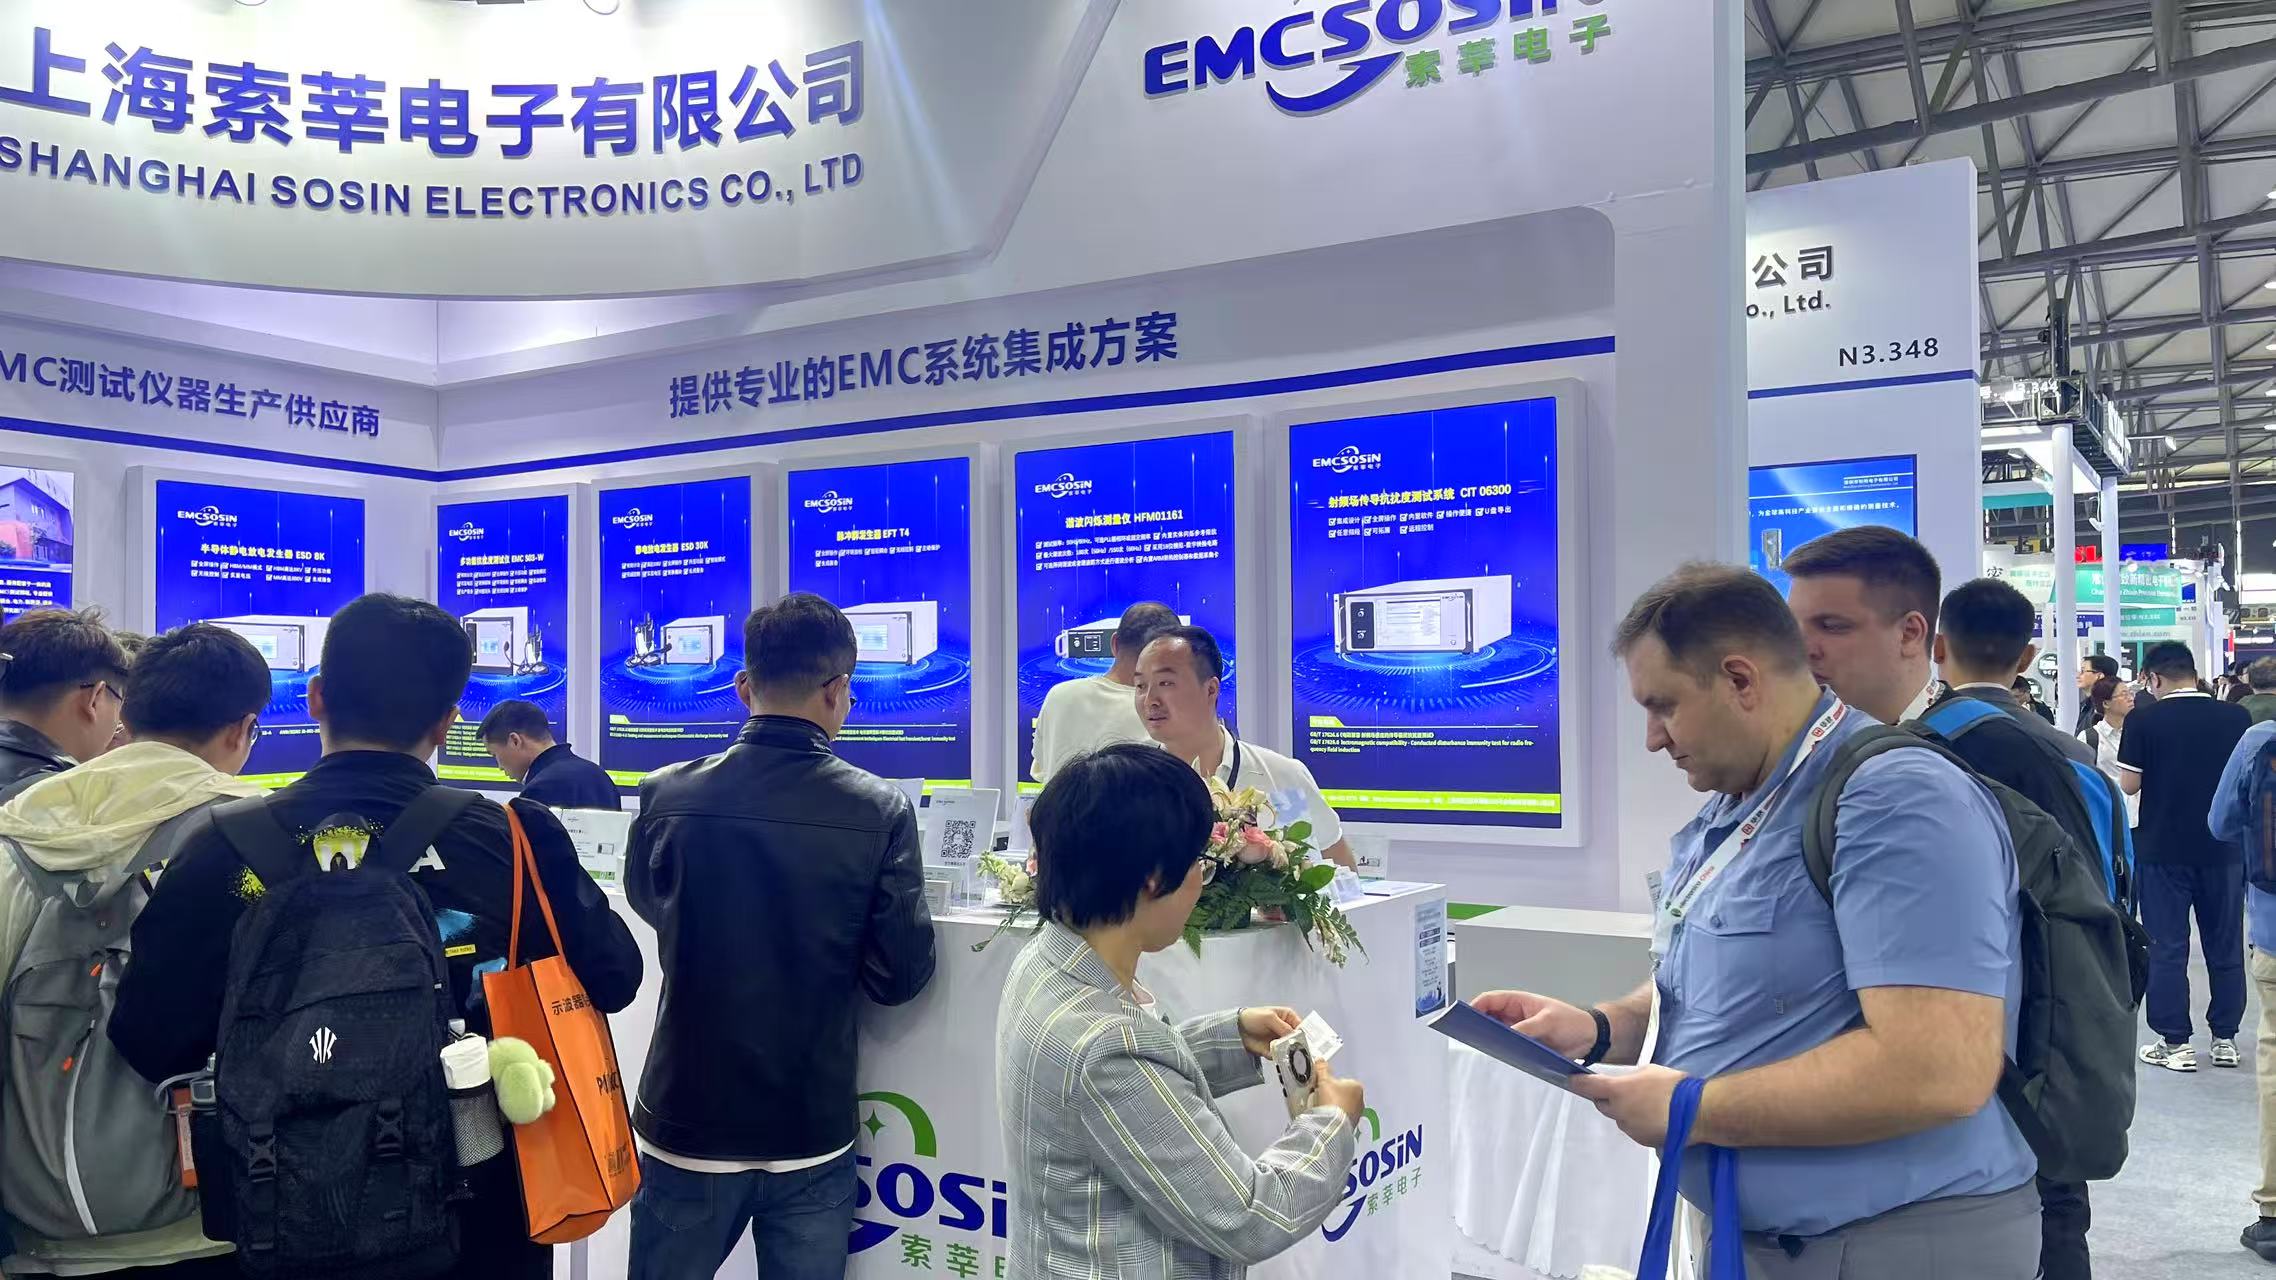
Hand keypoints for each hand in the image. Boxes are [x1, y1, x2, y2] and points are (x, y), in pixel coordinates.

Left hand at [1239, 1006, 1301, 1059]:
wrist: (1237, 1029)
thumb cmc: (1253, 1017)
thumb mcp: (1269, 1017)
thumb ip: (1283, 1027)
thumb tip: (1294, 1037)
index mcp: (1288, 1017)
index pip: (1301, 1027)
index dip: (1303, 1035)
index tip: (1304, 1043)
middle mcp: (1286, 1029)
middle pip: (1297, 1040)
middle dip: (1296, 1046)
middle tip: (1294, 1050)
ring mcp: (1280, 1041)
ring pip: (1290, 1049)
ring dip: (1287, 1052)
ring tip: (1283, 1053)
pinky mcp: (1274, 1050)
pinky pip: (1280, 1055)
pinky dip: (1278, 1057)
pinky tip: (1275, 1055)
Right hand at [1314, 1059, 1364, 1123]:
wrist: (1332, 1124)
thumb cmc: (1333, 1101)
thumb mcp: (1324, 1080)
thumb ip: (1322, 1068)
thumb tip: (1321, 1061)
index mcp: (1357, 1087)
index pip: (1342, 1081)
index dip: (1330, 1083)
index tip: (1322, 1086)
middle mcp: (1360, 1101)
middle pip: (1342, 1094)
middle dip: (1332, 1095)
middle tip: (1322, 1097)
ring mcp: (1356, 1114)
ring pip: (1342, 1106)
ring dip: (1333, 1107)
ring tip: (1322, 1108)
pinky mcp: (1351, 1125)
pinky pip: (1341, 1118)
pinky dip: (1334, 1117)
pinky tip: (1326, 1117)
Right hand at [1472, 989, 1595, 1057]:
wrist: (1590, 1038)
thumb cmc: (1572, 1021)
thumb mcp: (1548, 1022)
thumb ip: (1526, 1028)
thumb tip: (1506, 1035)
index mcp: (1519, 1001)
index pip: (1490, 1000)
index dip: (1475, 1006)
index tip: (1466, 1016)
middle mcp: (1515, 1015)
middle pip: (1489, 1017)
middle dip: (1478, 1024)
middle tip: (1469, 1034)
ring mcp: (1519, 1031)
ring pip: (1497, 1034)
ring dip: (1490, 1039)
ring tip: (1481, 1047)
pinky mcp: (1525, 1046)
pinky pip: (1508, 1047)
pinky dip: (1502, 1051)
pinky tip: (1499, 1056)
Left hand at [1570, 1065, 1687, 1148]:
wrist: (1697, 1112)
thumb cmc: (1674, 1087)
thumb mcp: (1649, 1070)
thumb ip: (1630, 1078)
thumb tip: (1625, 1083)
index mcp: (1617, 1090)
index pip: (1587, 1086)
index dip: (1578, 1082)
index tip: (1573, 1080)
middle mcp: (1618, 1111)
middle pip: (1602, 1104)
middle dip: (1607, 1098)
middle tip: (1622, 1090)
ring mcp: (1629, 1128)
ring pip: (1619, 1118)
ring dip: (1625, 1111)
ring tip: (1647, 1104)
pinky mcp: (1641, 1140)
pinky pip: (1633, 1129)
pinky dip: (1638, 1123)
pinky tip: (1654, 1116)